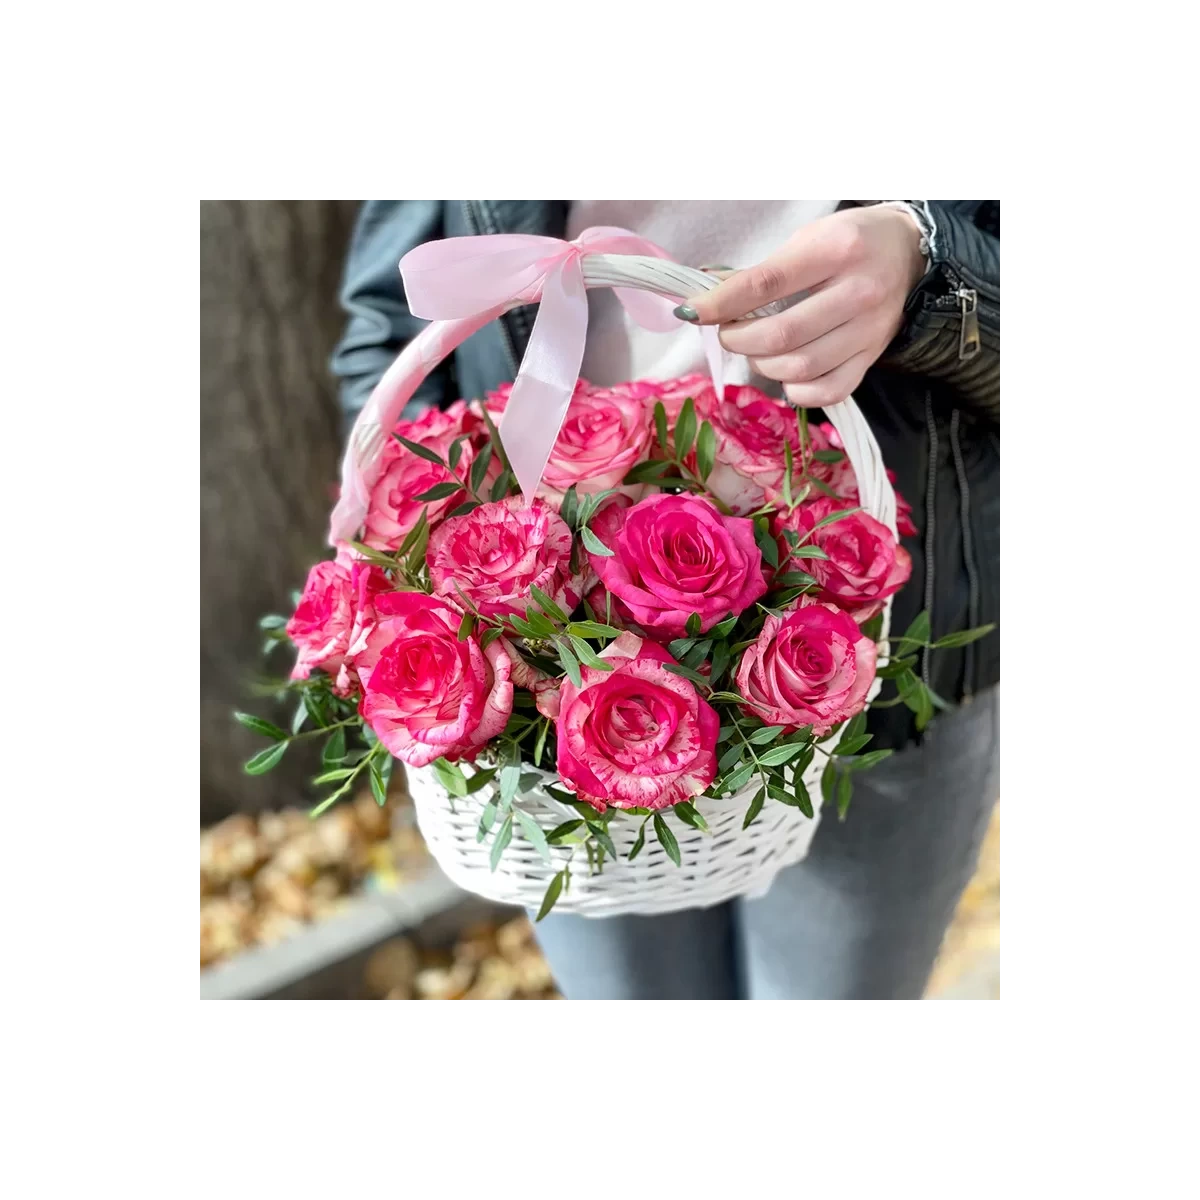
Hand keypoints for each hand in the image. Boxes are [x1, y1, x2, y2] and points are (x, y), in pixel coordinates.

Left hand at [676, 206, 926, 406]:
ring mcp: (869, 330)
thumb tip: (704, 296)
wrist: (911, 252)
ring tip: (755, 349)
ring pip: (800, 367)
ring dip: (762, 364)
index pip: (766, 284)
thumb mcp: (806, 239)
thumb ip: (761, 272)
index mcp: (836, 249)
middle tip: (729, 331)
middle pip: (781, 335)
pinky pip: (828, 391)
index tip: (692, 312)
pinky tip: (786, 375)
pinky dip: (796, 391)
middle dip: (739, 339)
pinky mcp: (873, 357)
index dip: (721, 303)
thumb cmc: (848, 242)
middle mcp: (858, 291)